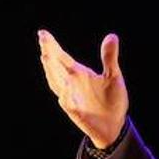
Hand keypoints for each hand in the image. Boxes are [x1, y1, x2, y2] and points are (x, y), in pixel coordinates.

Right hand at [38, 30, 127, 147]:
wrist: (115, 125)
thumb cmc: (111, 100)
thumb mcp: (113, 76)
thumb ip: (109, 57)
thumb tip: (112, 35)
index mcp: (78, 74)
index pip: (62, 57)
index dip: (52, 46)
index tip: (43, 33)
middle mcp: (71, 84)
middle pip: (56, 67)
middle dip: (50, 53)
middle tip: (43, 39)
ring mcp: (72, 98)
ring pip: (57, 84)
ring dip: (52, 71)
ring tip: (47, 56)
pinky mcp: (77, 113)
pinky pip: (68, 104)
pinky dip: (66, 96)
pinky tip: (65, 87)